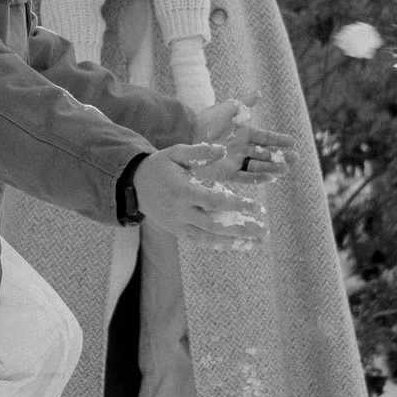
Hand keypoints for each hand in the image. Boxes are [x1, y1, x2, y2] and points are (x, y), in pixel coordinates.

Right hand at [132, 145, 269, 245]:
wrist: (134, 185)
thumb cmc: (159, 165)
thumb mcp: (176, 153)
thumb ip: (200, 152)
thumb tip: (223, 150)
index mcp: (182, 191)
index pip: (214, 202)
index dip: (236, 205)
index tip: (256, 207)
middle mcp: (180, 212)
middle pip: (215, 225)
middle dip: (240, 229)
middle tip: (263, 230)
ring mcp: (178, 225)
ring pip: (208, 238)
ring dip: (233, 242)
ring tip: (255, 243)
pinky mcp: (177, 231)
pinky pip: (199, 241)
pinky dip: (218, 245)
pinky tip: (236, 245)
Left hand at [188, 102, 294, 184]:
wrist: (187, 134)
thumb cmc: (206, 120)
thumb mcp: (228, 109)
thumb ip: (244, 104)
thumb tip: (258, 92)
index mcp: (243, 133)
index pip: (265, 137)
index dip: (279, 140)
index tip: (292, 141)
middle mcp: (241, 148)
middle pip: (265, 154)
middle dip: (280, 156)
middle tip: (296, 158)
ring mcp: (235, 161)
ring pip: (258, 166)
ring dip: (272, 168)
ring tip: (286, 169)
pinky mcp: (227, 173)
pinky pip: (245, 177)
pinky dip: (257, 178)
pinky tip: (270, 178)